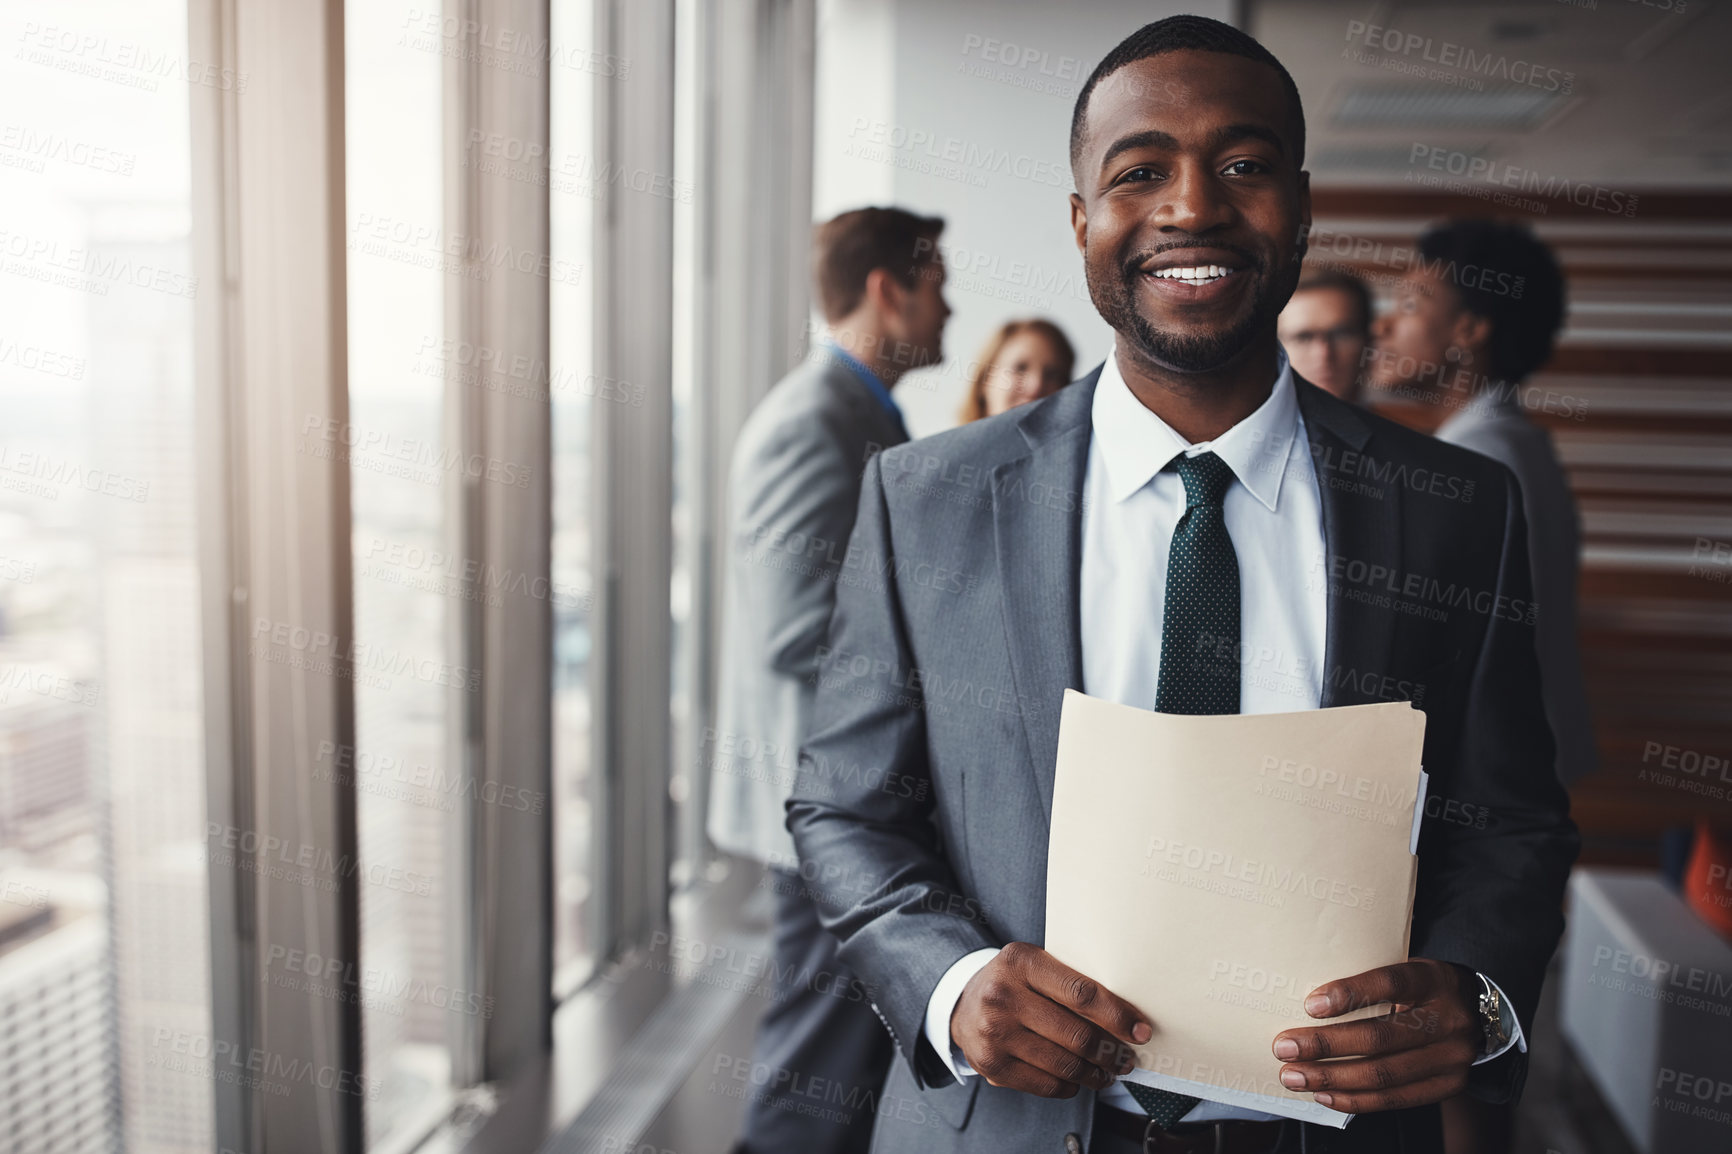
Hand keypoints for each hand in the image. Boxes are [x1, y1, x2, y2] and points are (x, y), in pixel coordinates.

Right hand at [950, 941, 1150, 1098]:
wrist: (962, 1004)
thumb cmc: (1012, 983)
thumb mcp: (1035, 965)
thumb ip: (1071, 983)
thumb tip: (1126, 1017)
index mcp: (1021, 962)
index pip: (1081, 994)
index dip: (1117, 1016)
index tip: (1140, 1031)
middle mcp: (1003, 995)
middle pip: (1076, 1034)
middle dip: (1110, 1051)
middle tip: (1125, 1058)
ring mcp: (995, 1032)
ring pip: (1064, 1064)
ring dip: (1095, 1074)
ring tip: (1106, 1072)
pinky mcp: (991, 1064)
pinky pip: (1046, 1084)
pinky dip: (1070, 1085)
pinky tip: (1077, 1079)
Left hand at [1271, 959, 1479, 1113]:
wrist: (1477, 1010)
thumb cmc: (1422, 987)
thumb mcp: (1406, 968)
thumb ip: (1370, 983)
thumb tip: (1307, 1003)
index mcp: (1433, 980)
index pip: (1389, 984)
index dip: (1349, 994)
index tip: (1310, 1005)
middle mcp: (1448, 1019)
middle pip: (1381, 1037)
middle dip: (1326, 1046)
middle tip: (1284, 1048)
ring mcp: (1452, 1057)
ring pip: (1384, 1075)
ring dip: (1332, 1078)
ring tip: (1295, 1076)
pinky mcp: (1449, 1086)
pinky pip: (1396, 1100)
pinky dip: (1356, 1100)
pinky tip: (1325, 1095)